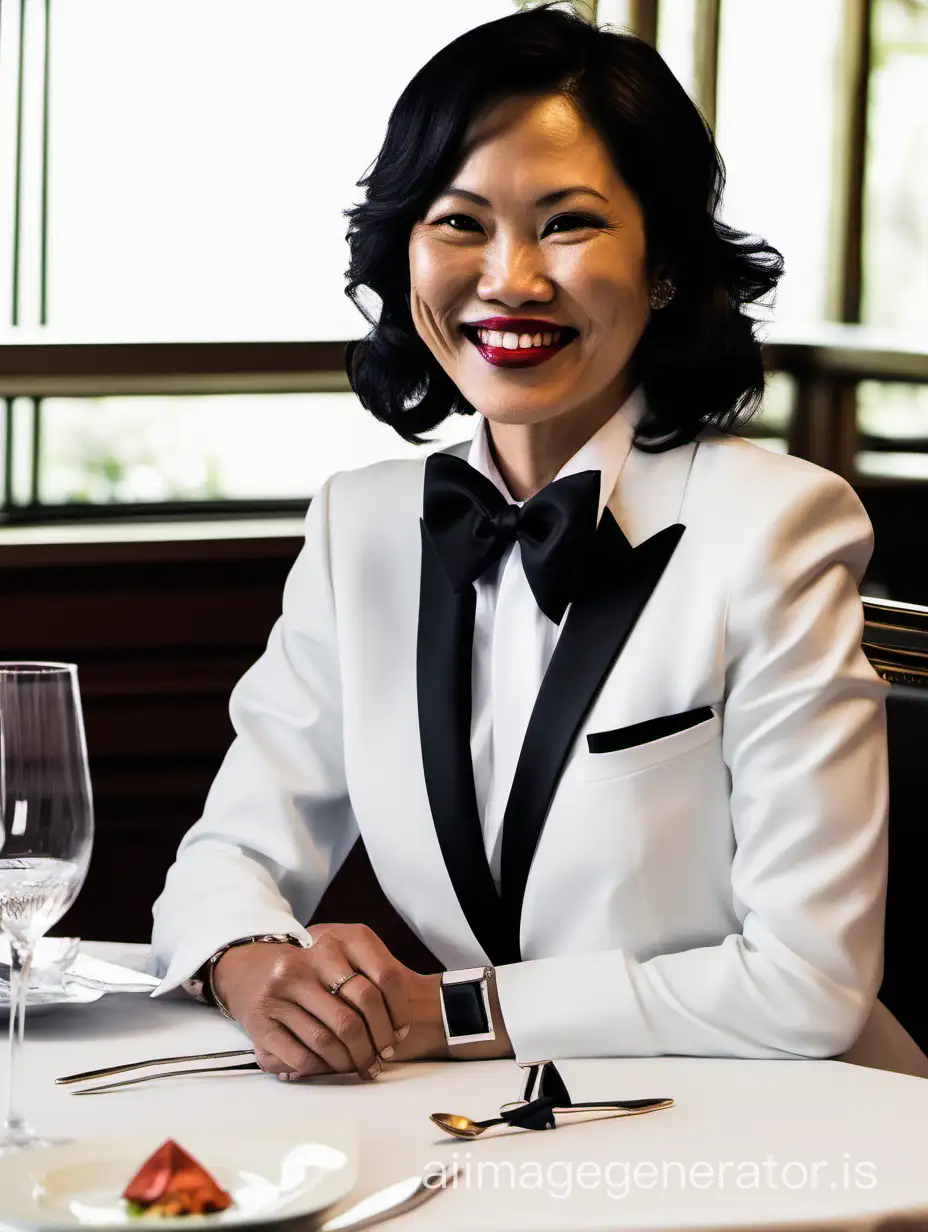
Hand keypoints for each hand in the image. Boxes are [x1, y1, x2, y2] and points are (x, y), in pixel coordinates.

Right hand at [211, 924, 447, 1079]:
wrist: (246, 969)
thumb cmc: (304, 970)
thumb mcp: (334, 956)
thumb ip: (366, 973)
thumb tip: (403, 1016)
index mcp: (328, 945)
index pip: (380, 980)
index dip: (397, 1012)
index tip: (400, 1032)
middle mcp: (300, 968)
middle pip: (353, 1018)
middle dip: (374, 1045)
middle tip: (383, 1058)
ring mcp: (277, 997)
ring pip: (328, 1041)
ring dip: (351, 1062)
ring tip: (363, 1067)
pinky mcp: (261, 1025)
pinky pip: (302, 1056)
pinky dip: (323, 1069)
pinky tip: (333, 1068)